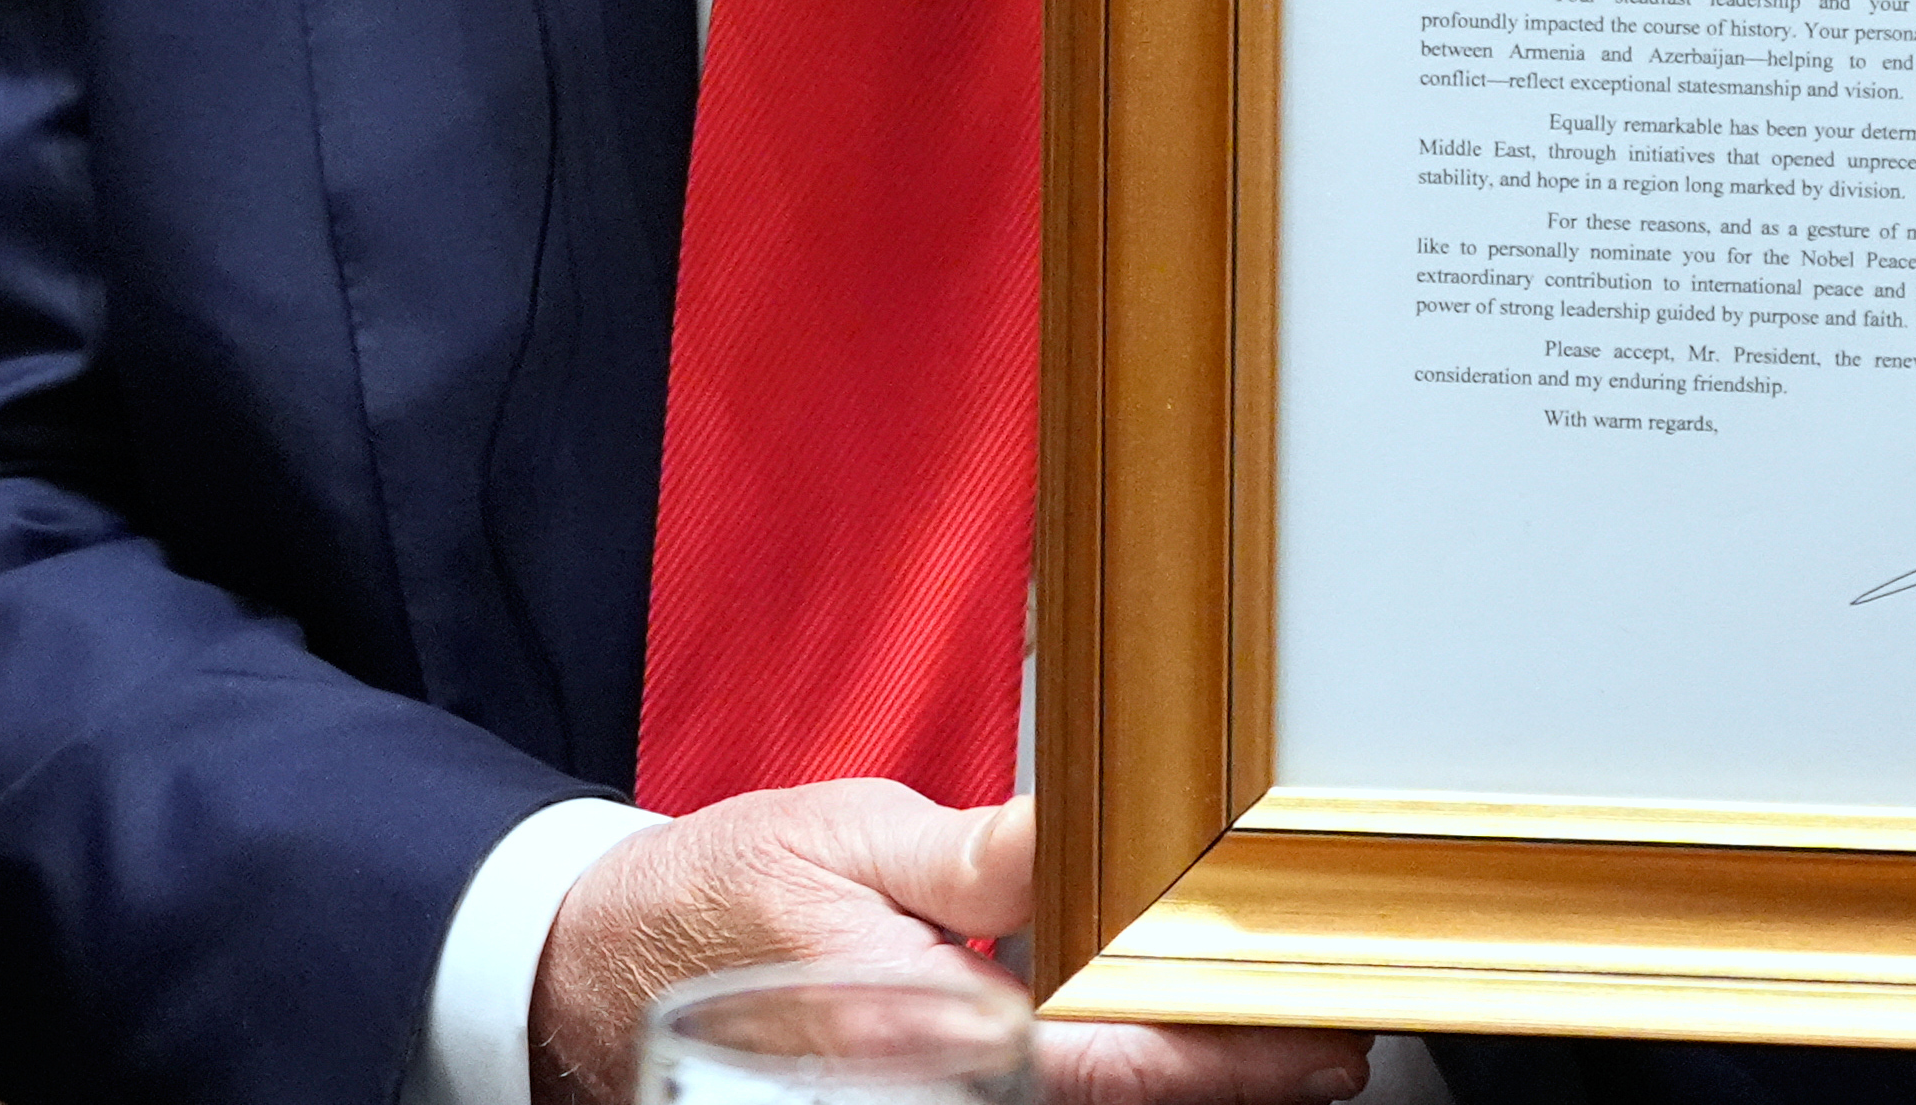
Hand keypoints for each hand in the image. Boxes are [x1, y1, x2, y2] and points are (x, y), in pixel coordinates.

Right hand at [530, 784, 1369, 1104]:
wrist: (588, 979)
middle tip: (1327, 1049)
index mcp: (926, 1027)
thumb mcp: (844, 837)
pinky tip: (1144, 1054)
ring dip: (1167, 1087)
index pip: (1114, 1066)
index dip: (1230, 1061)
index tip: (1325, 1043)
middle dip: (1222, 1083)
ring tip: (1263, 1053)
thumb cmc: (715, 897)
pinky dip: (1097, 1083)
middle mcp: (931, 1096)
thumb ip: (975, 856)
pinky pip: (1025, 1104)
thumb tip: (1077, 842)